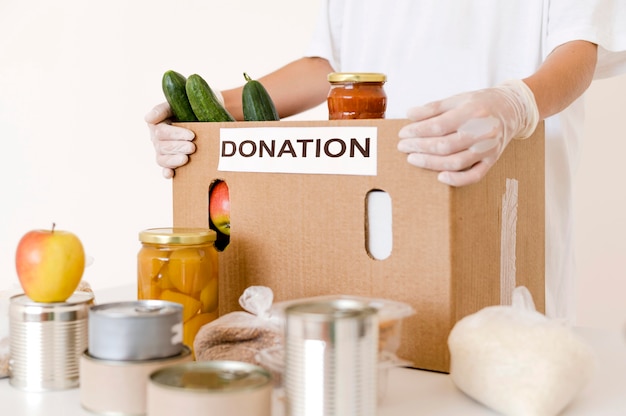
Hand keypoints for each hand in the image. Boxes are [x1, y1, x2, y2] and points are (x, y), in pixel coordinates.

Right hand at [144, 102, 195, 178]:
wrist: (203, 115)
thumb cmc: (190, 107)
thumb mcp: (177, 103)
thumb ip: (162, 109)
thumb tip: (148, 118)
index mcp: (157, 123)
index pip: (161, 132)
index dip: (176, 135)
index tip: (192, 135)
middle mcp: (157, 138)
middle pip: (162, 146)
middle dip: (178, 147)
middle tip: (193, 147)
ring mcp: (162, 151)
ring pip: (161, 159)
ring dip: (174, 160)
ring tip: (186, 159)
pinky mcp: (170, 161)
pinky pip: (164, 169)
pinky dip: (166, 172)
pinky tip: (171, 174)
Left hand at [397, 79, 538, 185]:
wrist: (513, 108)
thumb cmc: (482, 103)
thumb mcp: (458, 98)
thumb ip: (433, 107)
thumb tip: (410, 114)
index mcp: (473, 112)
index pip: (439, 126)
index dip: (418, 131)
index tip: (403, 133)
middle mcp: (482, 131)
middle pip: (445, 146)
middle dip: (419, 147)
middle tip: (403, 147)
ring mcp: (488, 148)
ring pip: (456, 162)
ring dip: (430, 163)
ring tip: (413, 159)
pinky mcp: (492, 160)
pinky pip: (474, 176)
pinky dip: (457, 180)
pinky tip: (440, 177)